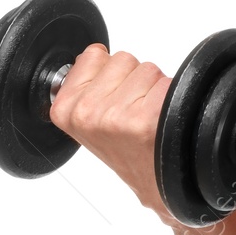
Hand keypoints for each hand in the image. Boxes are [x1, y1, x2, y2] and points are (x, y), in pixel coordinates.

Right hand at [48, 44, 170, 214]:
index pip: (93, 55)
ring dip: (152, 87)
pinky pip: (166, 81)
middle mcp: (87, 112)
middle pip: (123, 58)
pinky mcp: (146, 117)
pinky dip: (170, 95)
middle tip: (132, 109)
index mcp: (65, 109)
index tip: (111, 97)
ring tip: (146, 114)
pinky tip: (160, 119)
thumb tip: (95, 53)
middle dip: (132, 79)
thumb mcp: (86, 120)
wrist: (153, 182)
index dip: (110, 72)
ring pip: (147, 68)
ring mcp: (116, 115)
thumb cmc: (125, 149)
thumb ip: (85, 84)